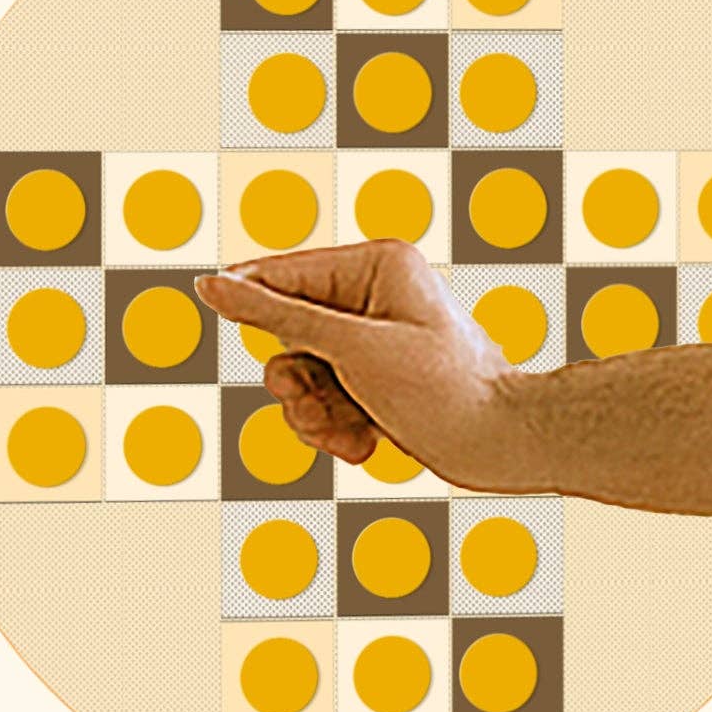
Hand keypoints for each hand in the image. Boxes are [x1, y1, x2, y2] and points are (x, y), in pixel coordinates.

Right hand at [202, 245, 526, 487]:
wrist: (503, 442)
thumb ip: (275, 315)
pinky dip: (335, 427)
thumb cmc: (440, 386)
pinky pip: (327, 399)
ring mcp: (376, 342)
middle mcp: (374, 297)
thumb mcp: (350, 348)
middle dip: (295, 380)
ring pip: (303, 375)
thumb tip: (211, 283)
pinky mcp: (379, 382)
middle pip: (287, 333)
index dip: (248, 299)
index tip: (207, 304)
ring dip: (314, 413)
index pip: (284, 273)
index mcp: (376, 265)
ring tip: (346, 435)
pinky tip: (365, 446)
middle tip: (312, 404)